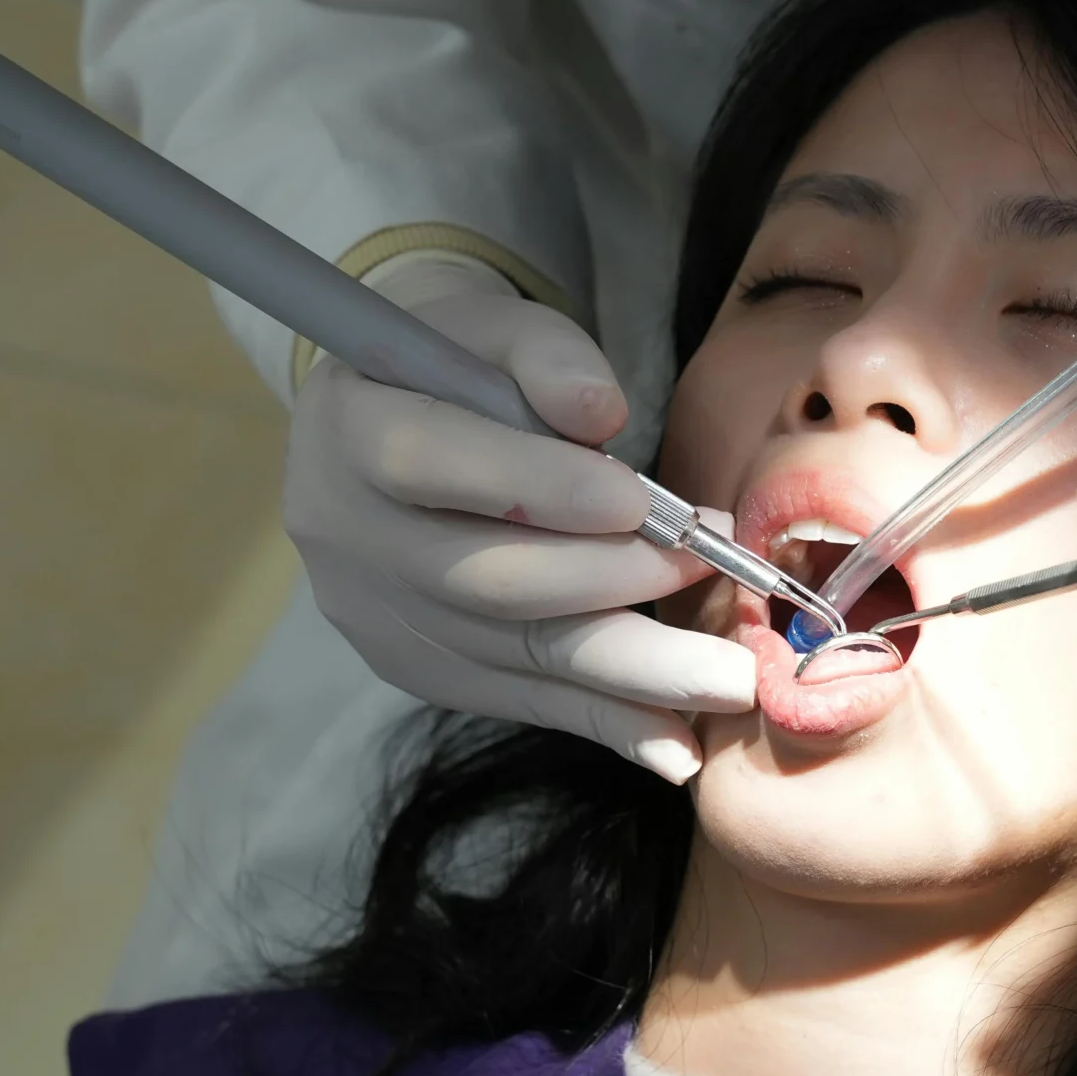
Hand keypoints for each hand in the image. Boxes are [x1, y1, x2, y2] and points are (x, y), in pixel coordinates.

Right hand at [285, 254, 753, 780]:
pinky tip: (677, 749)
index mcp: (350, 430)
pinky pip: (523, 699)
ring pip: (516, 651)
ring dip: (631, 672)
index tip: (640, 499)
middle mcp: (350, 537)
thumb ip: (545, 355)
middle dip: (611, 581)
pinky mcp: (421, 670)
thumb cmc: (461, 364)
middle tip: (711, 573)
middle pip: (486, 579)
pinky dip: (605, 722)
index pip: (433, 462)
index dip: (538, 485)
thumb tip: (600, 413)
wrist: (389, 425)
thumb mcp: (492, 326)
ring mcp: (382, 617)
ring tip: (727, 683)